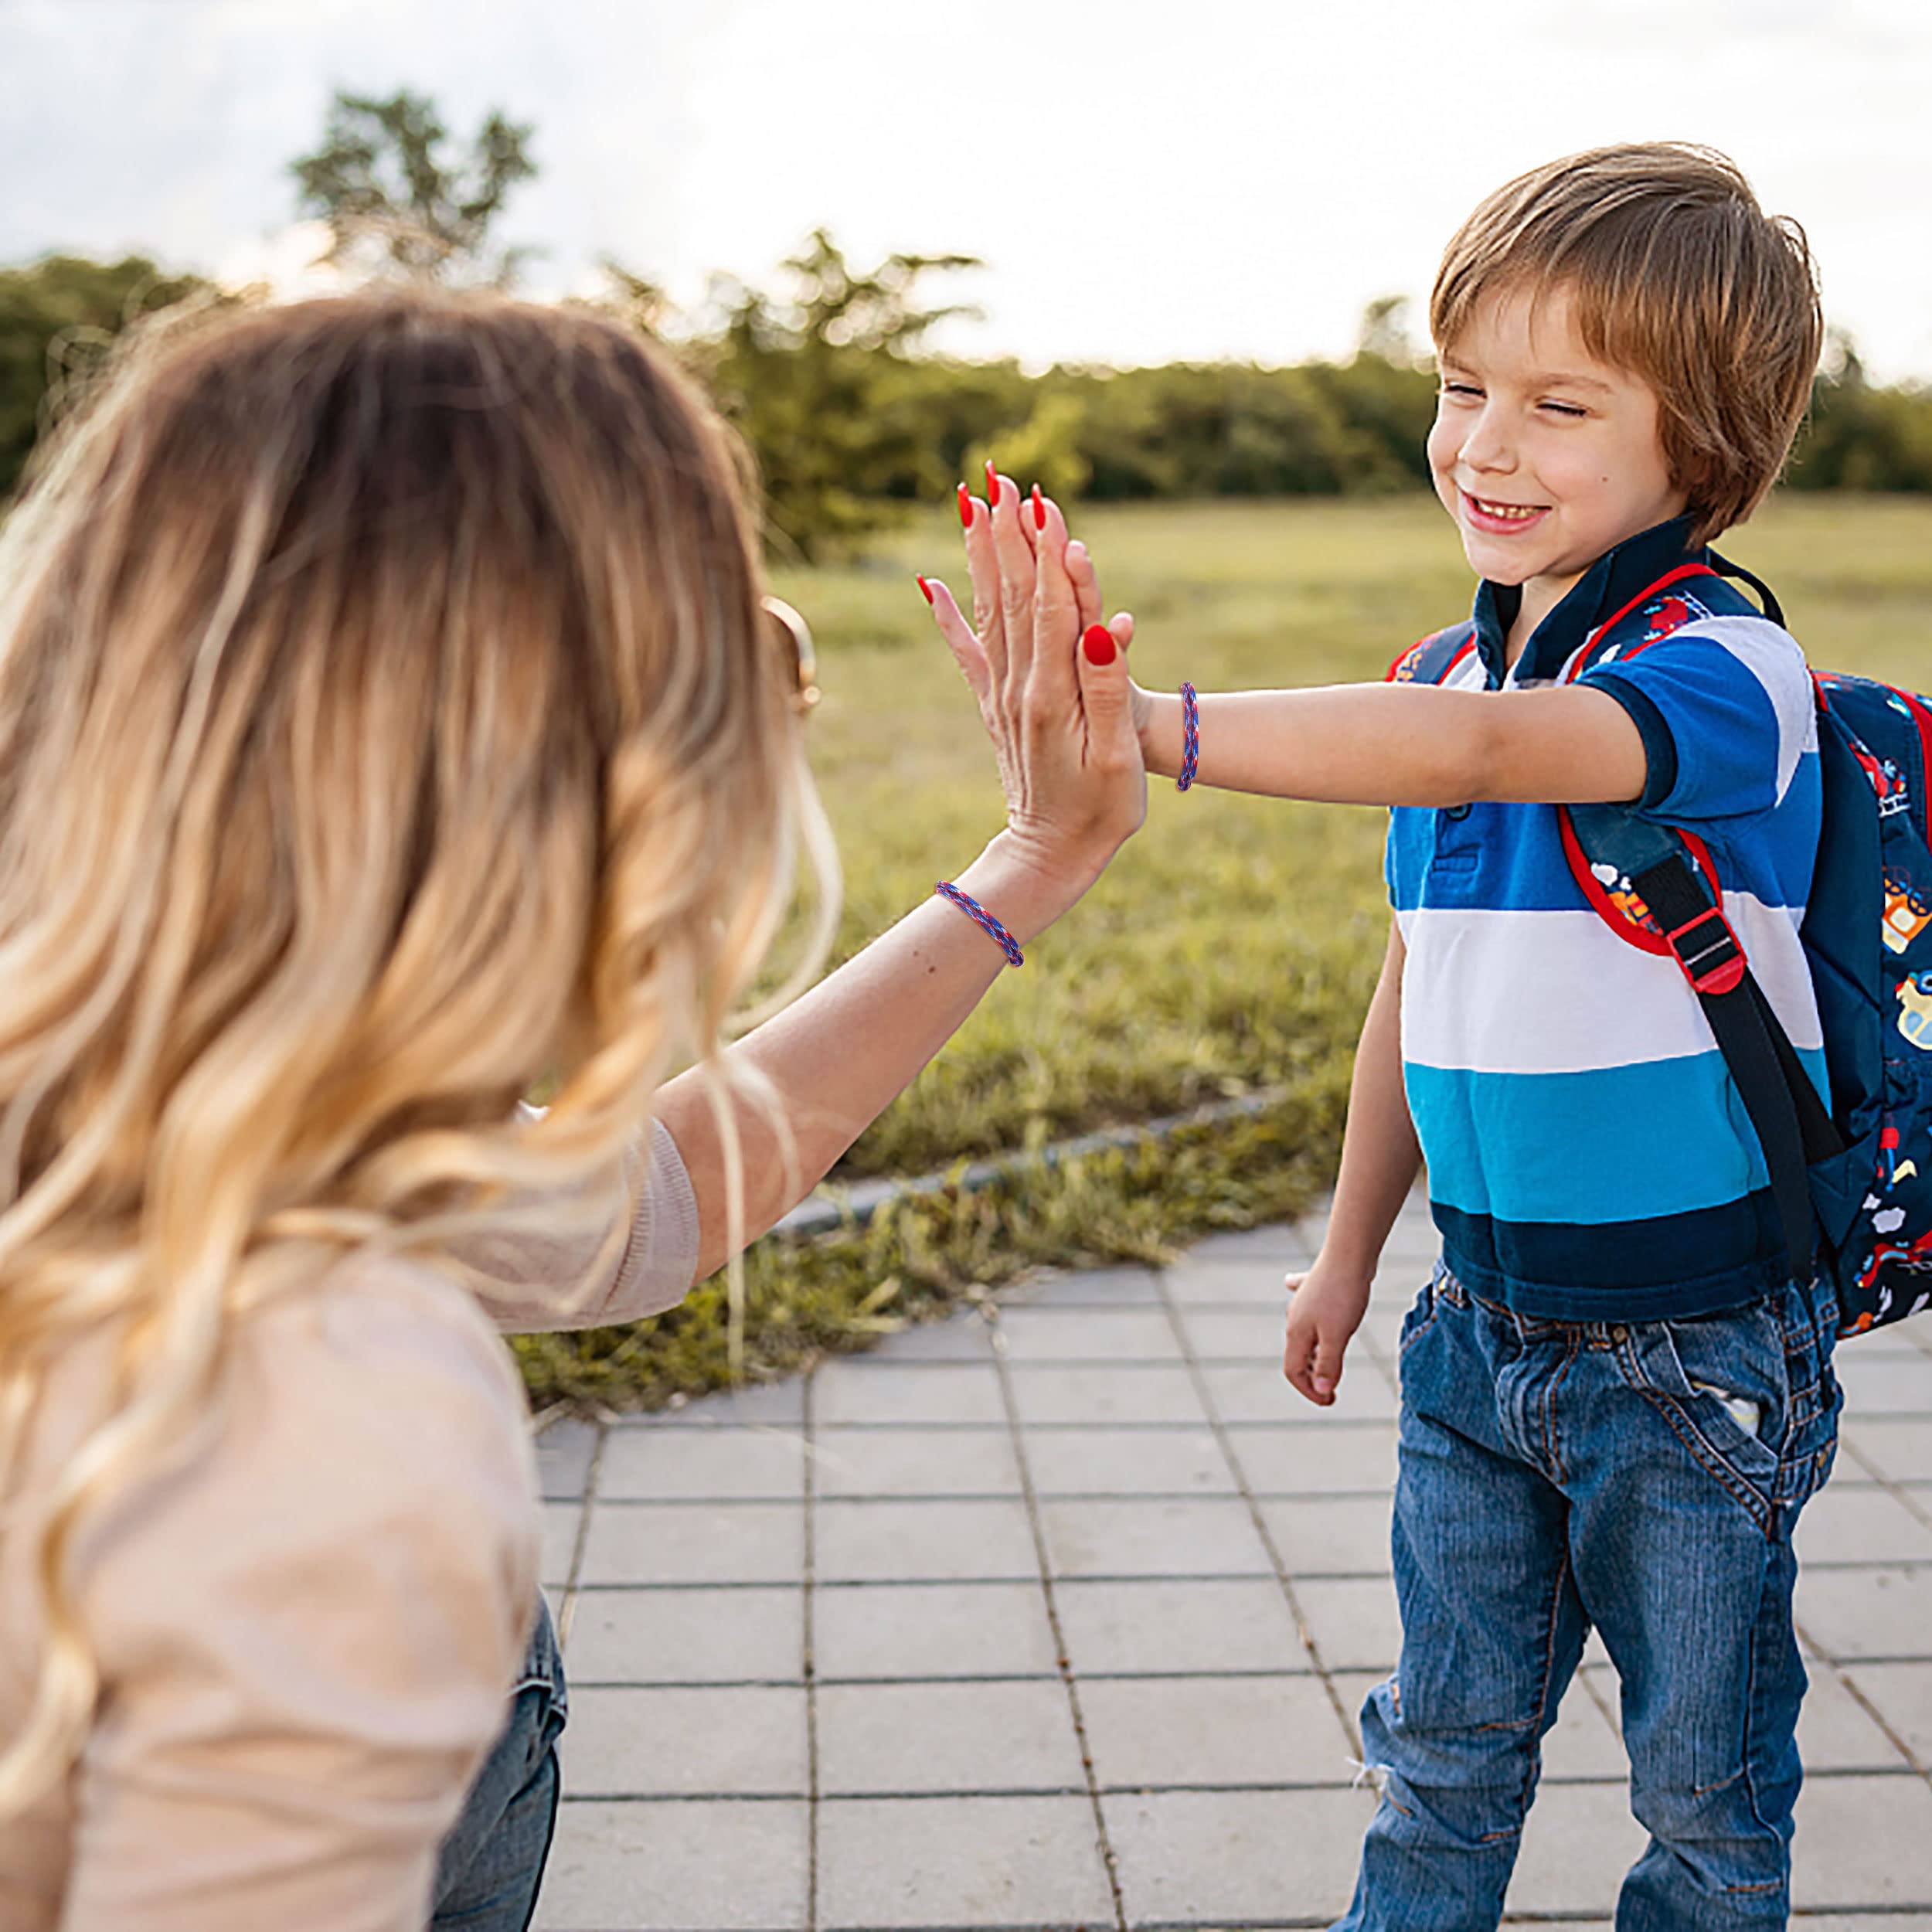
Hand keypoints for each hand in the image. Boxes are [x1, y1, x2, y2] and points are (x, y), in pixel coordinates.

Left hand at [922, 474, 1144, 887]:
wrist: (1051, 857)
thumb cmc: (1101, 813)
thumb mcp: (1116, 758)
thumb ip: (1109, 689)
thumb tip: (1107, 626)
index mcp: (1053, 696)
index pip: (1051, 610)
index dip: (1049, 554)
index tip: (1042, 502)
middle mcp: (1018, 687)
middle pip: (1014, 597)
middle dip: (1010, 535)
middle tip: (1001, 479)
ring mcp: (1001, 695)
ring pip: (990, 611)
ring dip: (984, 555)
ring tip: (973, 504)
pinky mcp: (994, 706)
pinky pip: (968, 651)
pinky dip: (949, 615)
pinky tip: (930, 583)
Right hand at [1282, 1254, 1371, 1406]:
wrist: (1349, 1254)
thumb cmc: (1343, 1295)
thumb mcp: (1338, 1336)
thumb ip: (1329, 1364)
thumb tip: (1322, 1390)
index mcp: (1297, 1333)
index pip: (1293, 1371)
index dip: (1310, 1391)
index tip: (1330, 1401)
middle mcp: (1295, 1319)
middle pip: (1298, 1356)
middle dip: (1313, 1377)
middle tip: (1334, 1389)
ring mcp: (1304, 1304)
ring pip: (1305, 1337)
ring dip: (1315, 1355)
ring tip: (1333, 1364)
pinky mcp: (1316, 1292)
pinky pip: (1309, 1311)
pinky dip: (1311, 1319)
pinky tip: (1292, 1293)